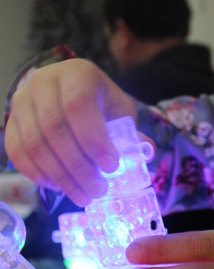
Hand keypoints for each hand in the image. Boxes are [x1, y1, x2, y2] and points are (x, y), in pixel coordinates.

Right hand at [5, 59, 136, 205]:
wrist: (68, 91)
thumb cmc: (98, 102)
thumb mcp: (118, 110)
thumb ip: (129, 131)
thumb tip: (145, 152)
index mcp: (76, 73)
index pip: (79, 106)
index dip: (94, 140)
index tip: (111, 167)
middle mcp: (43, 82)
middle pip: (54, 129)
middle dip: (79, 166)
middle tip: (98, 191)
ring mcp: (22, 102)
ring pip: (35, 144)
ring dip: (61, 176)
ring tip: (83, 196)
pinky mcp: (10, 122)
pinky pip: (17, 152)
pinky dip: (38, 174)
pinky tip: (59, 186)